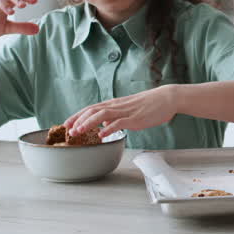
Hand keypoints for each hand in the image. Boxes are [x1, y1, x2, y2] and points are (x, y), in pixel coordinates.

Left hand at [65, 85, 179, 139]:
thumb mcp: (128, 109)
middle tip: (68, 131)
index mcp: (115, 104)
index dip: (77, 116)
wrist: (167, 98)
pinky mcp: (136, 118)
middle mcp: (118, 106)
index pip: (91, 108)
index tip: (66, 124)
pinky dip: (109, 128)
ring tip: (78, 132)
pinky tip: (102, 135)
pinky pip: (120, 123)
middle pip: (93, 110)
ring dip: (88, 123)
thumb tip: (103, 124)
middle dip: (78, 120)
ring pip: (102, 114)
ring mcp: (126, 111)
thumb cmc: (150, 104)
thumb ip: (115, 116)